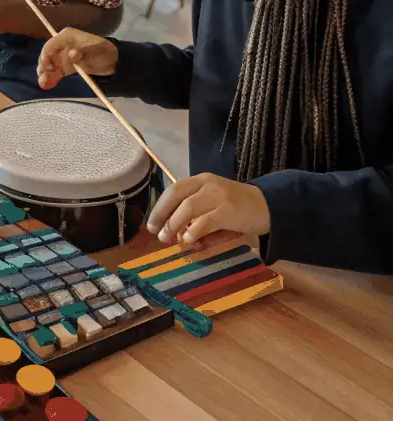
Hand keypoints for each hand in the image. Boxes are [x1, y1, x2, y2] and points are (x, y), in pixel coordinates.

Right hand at [37, 29, 117, 88]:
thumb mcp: (96, 51)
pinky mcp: (64, 67)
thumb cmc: (103, 52)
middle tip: (43, 76)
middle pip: (47, 54)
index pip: (52, 43)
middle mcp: (62, 45)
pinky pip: (54, 72)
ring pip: (49, 64)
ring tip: (43, 83)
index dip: (46, 53)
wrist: (111, 62)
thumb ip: (82, 52)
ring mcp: (62, 56)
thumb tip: (71, 54)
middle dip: (43, 65)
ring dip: (45, 73)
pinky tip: (47, 85)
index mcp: (67, 36)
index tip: (44, 64)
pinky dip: (50, 78)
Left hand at [146, 174, 270, 249]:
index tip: (152, 224)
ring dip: (175, 225)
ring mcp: (218, 196)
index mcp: (201, 180)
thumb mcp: (214, 209)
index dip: (160, 206)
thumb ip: (196, 220)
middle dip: (162, 215)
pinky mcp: (228, 211)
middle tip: (157, 233)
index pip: (173, 189)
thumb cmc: (238, 210)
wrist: (269, 206)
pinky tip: (189, 240)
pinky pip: (204, 221)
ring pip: (187, 208)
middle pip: (176, 195)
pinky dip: (193, 232)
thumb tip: (179, 237)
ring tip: (170, 239)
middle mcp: (207, 184)